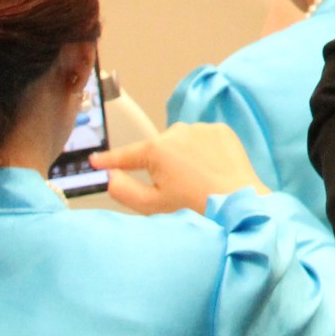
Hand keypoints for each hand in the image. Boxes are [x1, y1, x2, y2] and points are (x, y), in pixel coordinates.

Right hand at [92, 122, 264, 214]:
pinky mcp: (221, 130)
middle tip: (173, 189)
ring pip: (180, 143)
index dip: (108, 160)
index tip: (95, 161)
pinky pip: (202, 140)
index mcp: (157, 149)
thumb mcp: (152, 206)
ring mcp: (202, 128)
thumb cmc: (196, 207)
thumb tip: (110, 176)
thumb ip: (123, 190)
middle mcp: (178, 131)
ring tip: (195, 181)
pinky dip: (201, 152)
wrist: (240, 202)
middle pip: (157, 150)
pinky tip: (209, 171)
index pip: (126, 155)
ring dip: (181, 158)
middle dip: (158, 166)